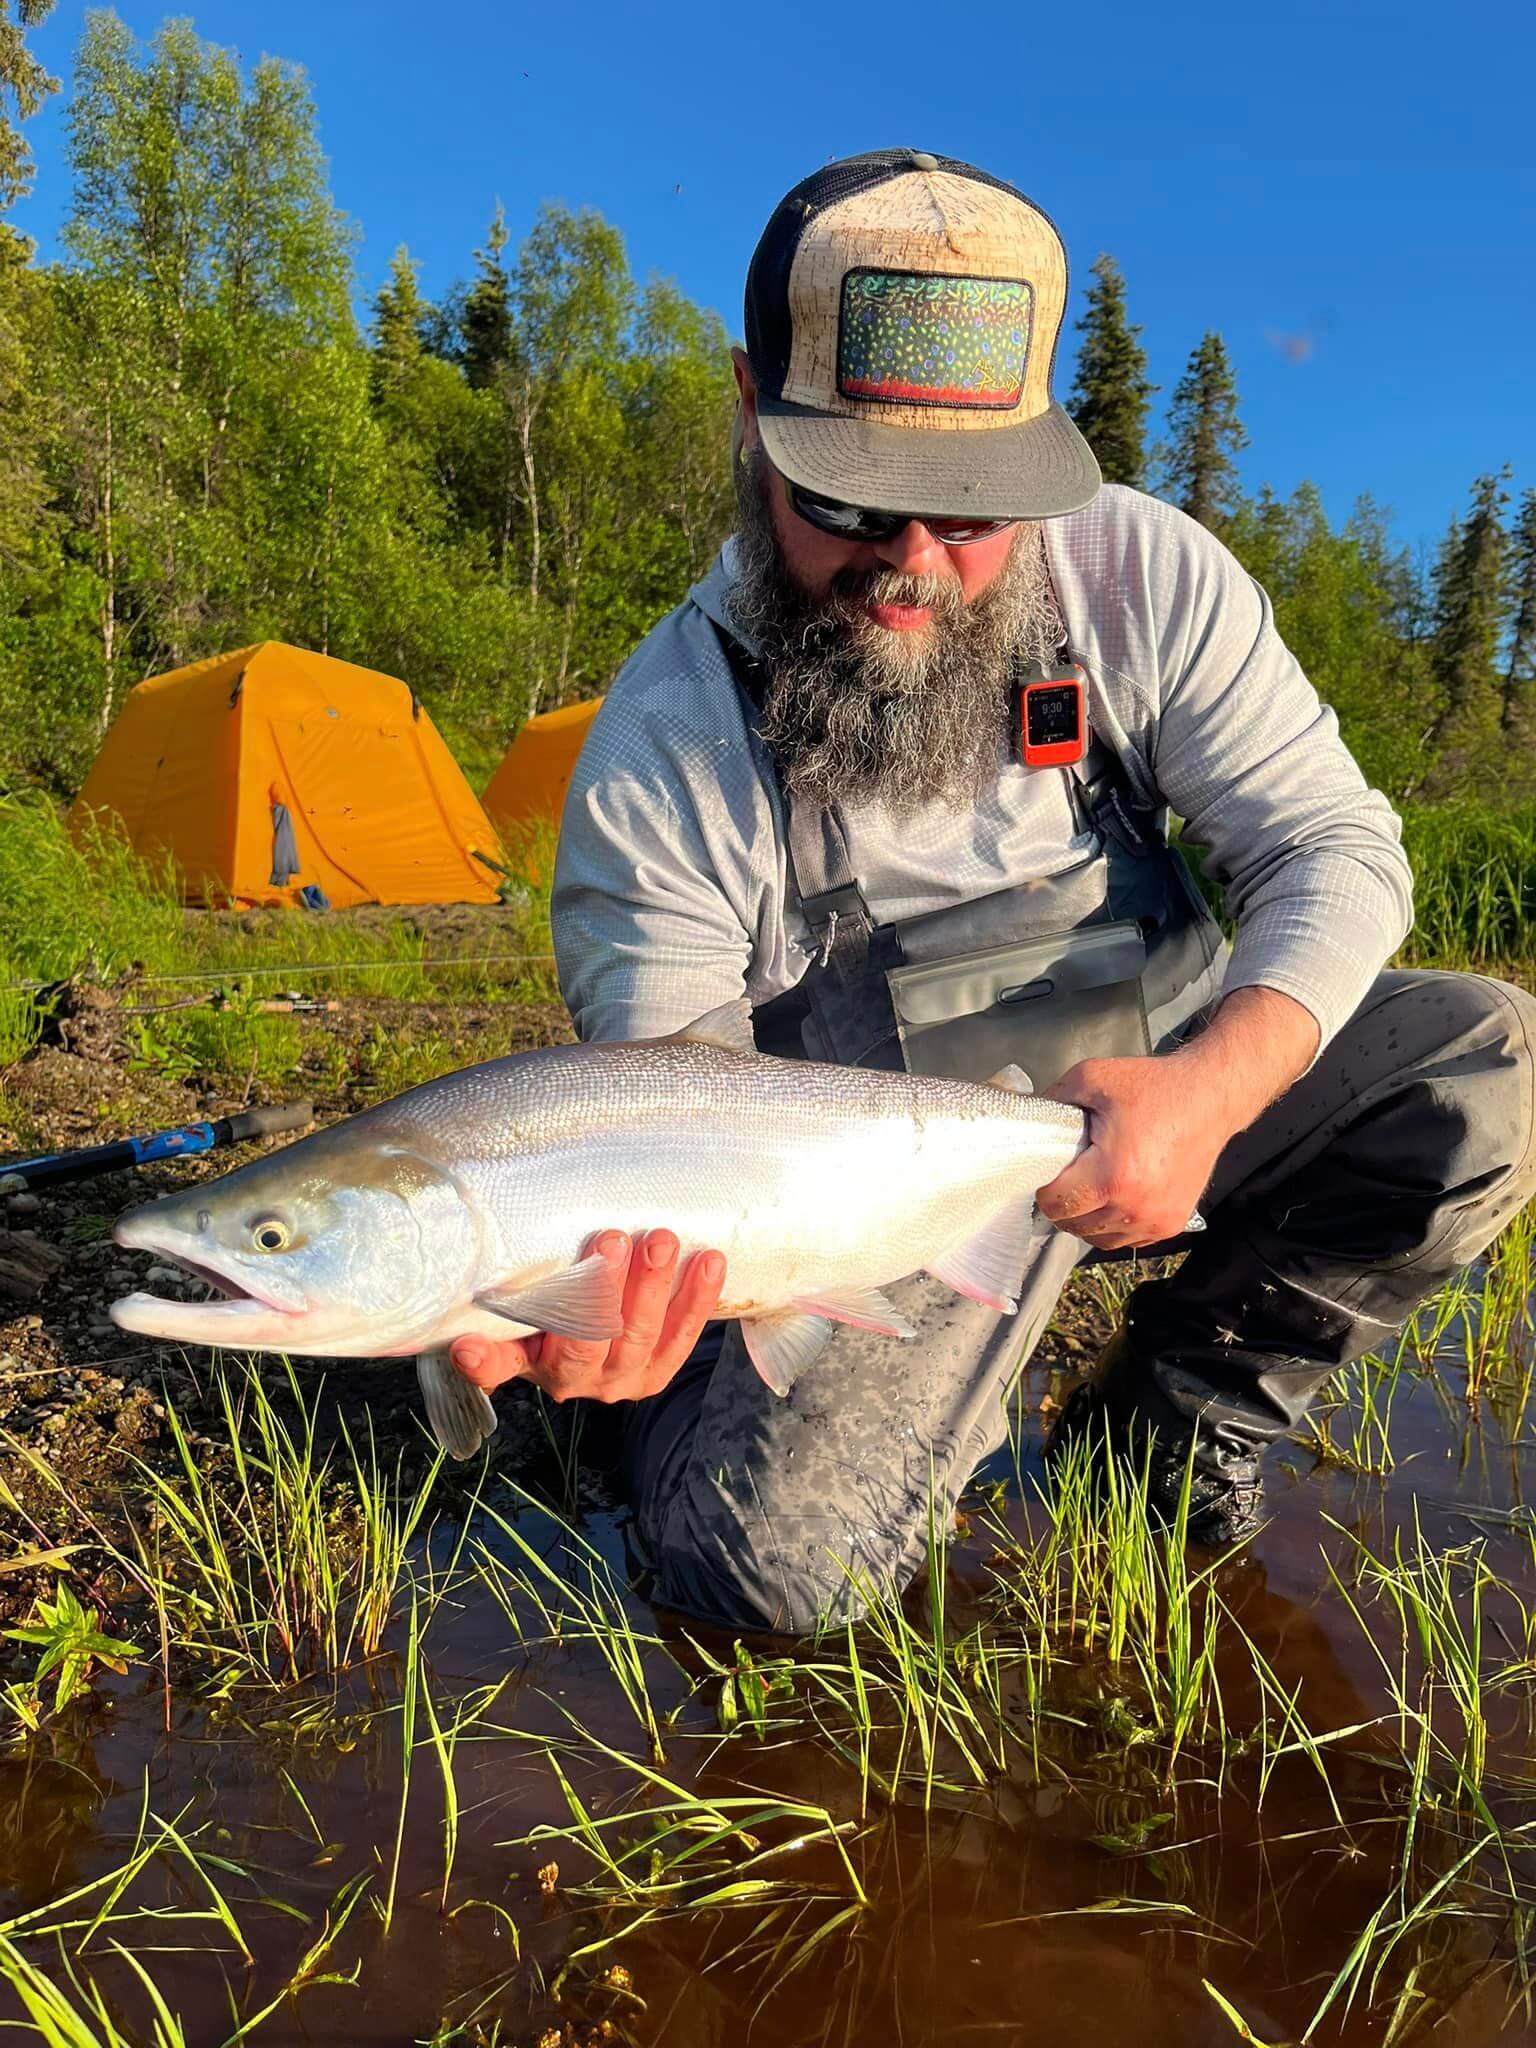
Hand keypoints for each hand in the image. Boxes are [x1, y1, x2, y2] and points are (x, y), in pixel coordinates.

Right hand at [449, 1229, 725, 1403]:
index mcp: (530, 1364)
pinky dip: (696, 1299)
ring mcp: (623, 1379)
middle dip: (602, 1288)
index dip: (485, 1359)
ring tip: (660, 1239)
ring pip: (639, 1335)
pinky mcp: (659, 1372)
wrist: (604, 1337)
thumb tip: (464, 1325)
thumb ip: (503, 1314)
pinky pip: (682, 1336)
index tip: (465, 1347)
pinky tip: (709, 1261)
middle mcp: (577, 1380)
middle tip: (611, 1238)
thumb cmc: (552, 1312)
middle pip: (588, 1337)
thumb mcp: (521, 1314)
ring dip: (652, 1286)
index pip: (504, 1362)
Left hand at [1037, 1054, 1230, 1249]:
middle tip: (1070, 1175)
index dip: (1044, 1187)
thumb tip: (1028, 1122)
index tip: (1051, 1171)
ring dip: (1088, 1218)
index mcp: (1112, 1174)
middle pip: (1073, 1226)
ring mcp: (1156, 1220)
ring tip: (1092, 1187)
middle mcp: (1135, 1206)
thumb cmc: (1154, 1087)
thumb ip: (1053, 1100)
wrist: (1210, 1097)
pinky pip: (1127, 1240)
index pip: (1055, 1205)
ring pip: (1099, 1238)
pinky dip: (1115, 1225)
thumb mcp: (1092, 1077)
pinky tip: (1116, 1197)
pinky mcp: (1171, 1224)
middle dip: (1064, 1203)